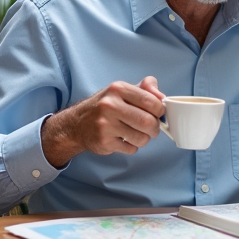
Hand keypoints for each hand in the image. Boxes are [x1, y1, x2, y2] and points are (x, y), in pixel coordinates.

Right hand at [41, 76, 166, 166]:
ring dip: (144, 139)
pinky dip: (132, 147)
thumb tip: (162, 97)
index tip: (158, 114)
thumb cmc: (105, 107)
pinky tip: (123, 140)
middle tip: (151, 129)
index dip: (160, 110)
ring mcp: (105, 125)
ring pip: (141, 138)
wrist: (76, 124)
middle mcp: (110, 105)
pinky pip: (131, 149)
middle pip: (148, 122)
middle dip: (155, 128)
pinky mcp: (104, 142)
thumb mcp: (122, 91)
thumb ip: (145, 89)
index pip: (150, 101)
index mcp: (117, 89)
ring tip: (136, 134)